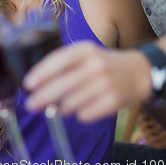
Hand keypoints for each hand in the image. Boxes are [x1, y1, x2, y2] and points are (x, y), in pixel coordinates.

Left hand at [23, 42, 152, 121]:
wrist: (137, 72)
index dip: (42, 72)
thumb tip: (37, 83)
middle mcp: (96, 65)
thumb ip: (64, 64)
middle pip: (63, 84)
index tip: (28, 84)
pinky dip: (78, 114)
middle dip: (42, 97)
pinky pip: (85, 114)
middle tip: (31, 105)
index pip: (59, 59)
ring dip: (61, 107)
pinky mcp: (113, 102)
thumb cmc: (103, 63)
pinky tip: (80, 109)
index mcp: (86, 50)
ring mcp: (106, 84)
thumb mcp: (86, 54)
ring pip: (72, 102)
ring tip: (60, 106)